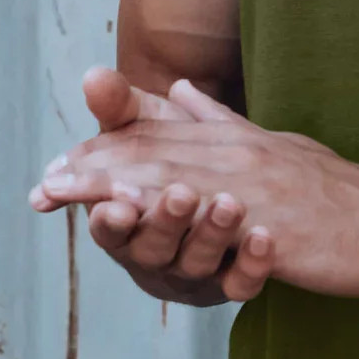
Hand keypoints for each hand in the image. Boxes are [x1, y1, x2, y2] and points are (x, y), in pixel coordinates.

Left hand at [30, 72, 358, 302]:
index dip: (106, 150)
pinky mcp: (270, 223)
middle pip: (155, 155)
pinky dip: (164, 218)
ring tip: (66, 197)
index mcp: (239, 141)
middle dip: (93, 168)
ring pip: (171, 180)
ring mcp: (255, 186)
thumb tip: (179, 92)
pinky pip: (207, 219)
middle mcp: (241, 155)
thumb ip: (225, 123)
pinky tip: (131, 226)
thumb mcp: (279, 150)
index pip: (160, 140)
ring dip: (112, 188)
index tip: (61, 166)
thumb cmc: (340, 198)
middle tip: (43, 184)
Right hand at [32, 68, 266, 306]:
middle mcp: (155, 252)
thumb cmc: (167, 164)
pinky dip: (252, 264)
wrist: (231, 203)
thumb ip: (120, 109)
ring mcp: (195, 270)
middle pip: (152, 246)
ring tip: (230, 203)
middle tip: (183, 193)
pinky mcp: (233, 282)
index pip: (110, 225)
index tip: (118, 203)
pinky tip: (265, 238)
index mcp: (125, 222)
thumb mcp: (144, 133)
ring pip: (197, 263)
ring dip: (210, 233)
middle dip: (165, 220)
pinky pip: (241, 284)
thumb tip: (93, 75)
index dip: (111, 218)